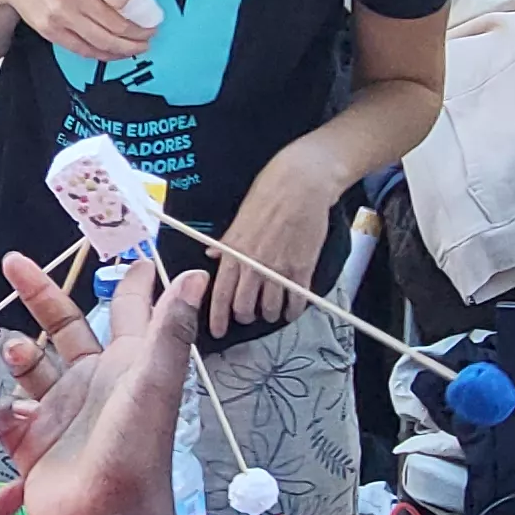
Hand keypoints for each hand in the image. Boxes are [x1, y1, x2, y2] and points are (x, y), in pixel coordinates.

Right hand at [0, 0, 154, 62]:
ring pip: (103, 41)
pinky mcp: (52, 32)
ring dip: (127, 48)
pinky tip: (116, 52)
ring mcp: (60, 16)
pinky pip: (85, 49)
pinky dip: (105, 54)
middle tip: (151, 33)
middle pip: (116, 23)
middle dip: (140, 33)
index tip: (154, 16)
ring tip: (140, 46)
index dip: (143, 11)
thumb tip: (138, 2)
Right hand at [0, 250, 211, 514]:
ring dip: (20, 352)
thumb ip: (169, 327)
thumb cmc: (135, 449)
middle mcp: (94, 382)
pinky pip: (11, 413)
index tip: (122, 246)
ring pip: (33, 367)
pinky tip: (17, 416)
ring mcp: (62, 413)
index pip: (130, 310)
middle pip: (65, 327)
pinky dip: (8, 409)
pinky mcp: (34, 443)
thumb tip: (195, 274)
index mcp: (128, 364)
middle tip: (13, 262)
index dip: (127, 280)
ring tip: (18, 350)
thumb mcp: (155, 381)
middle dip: (41, 294)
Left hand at [204, 151, 339, 336]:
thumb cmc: (269, 193)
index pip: (220, 294)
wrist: (301, 183)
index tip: (218, 330)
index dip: (217, 318)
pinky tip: (292, 310)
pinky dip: (293, 310)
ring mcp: (278, 268)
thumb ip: (226, 242)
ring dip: (269, 314)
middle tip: (248, 315)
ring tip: (271, 311)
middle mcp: (254, 264)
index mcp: (234, 252)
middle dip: (245, 316)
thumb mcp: (239, 217)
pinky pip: (296, 300)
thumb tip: (212, 255)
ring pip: (270, 308)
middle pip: (244, 307)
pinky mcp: (302, 268)